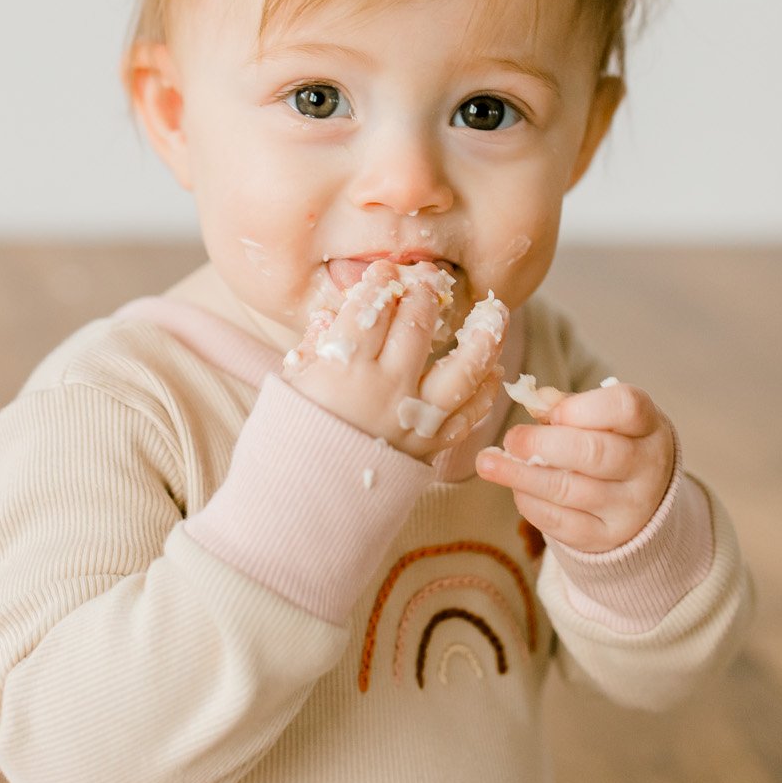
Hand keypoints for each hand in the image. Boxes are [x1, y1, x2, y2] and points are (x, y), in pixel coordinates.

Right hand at [282, 259, 506, 461]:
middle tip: (430, 278)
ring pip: (462, 368)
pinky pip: (469, 415)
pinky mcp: (429, 449)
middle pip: (416, 326)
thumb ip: (316, 347)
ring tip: (494, 314)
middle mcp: (384, 390)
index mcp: (342, 370)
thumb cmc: (287, 444)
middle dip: (425, 293)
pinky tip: (492, 370)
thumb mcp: (291, 387)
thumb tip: (331, 314)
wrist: (298, 512)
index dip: (380, 282)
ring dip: (483, 336)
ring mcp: (413, 420)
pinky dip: (485, 391)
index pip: (371, 309)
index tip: (386, 270)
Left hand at [475, 381, 675, 553]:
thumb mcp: (605, 418)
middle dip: (541, 444)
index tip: (551, 413)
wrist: (643, 500)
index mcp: (648, 426)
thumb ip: (569, 406)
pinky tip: (515, 487)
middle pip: (594, 453)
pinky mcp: (606, 537)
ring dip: (521, 475)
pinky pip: (560, 522)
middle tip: (510, 438)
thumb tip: (533, 400)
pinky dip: (530, 502)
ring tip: (488, 463)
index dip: (582, 408)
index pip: (625, 408)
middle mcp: (647, 467)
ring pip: (569, 490)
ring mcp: (629, 507)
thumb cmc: (615, 444)